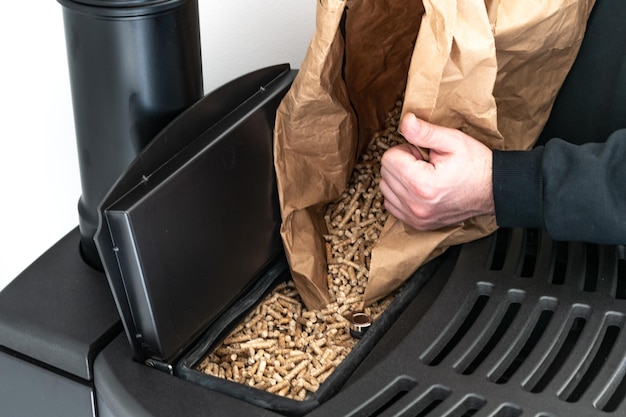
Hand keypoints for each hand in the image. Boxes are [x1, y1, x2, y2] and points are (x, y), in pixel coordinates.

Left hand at [380, 113, 494, 230]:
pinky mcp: (417, 224)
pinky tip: (419, 189)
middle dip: (402, 163)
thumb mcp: (452, 140)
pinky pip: (391, 204)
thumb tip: (405, 122)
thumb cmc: (475, 164)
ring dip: (400, 179)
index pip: (388, 158)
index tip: (423, 154)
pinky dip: (400, 194)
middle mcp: (415, 205)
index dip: (406, 150)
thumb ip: (424, 131)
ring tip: (424, 176)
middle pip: (385, 173)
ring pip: (385, 189)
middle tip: (426, 164)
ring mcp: (415, 218)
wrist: (493, 190)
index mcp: (422, 184)